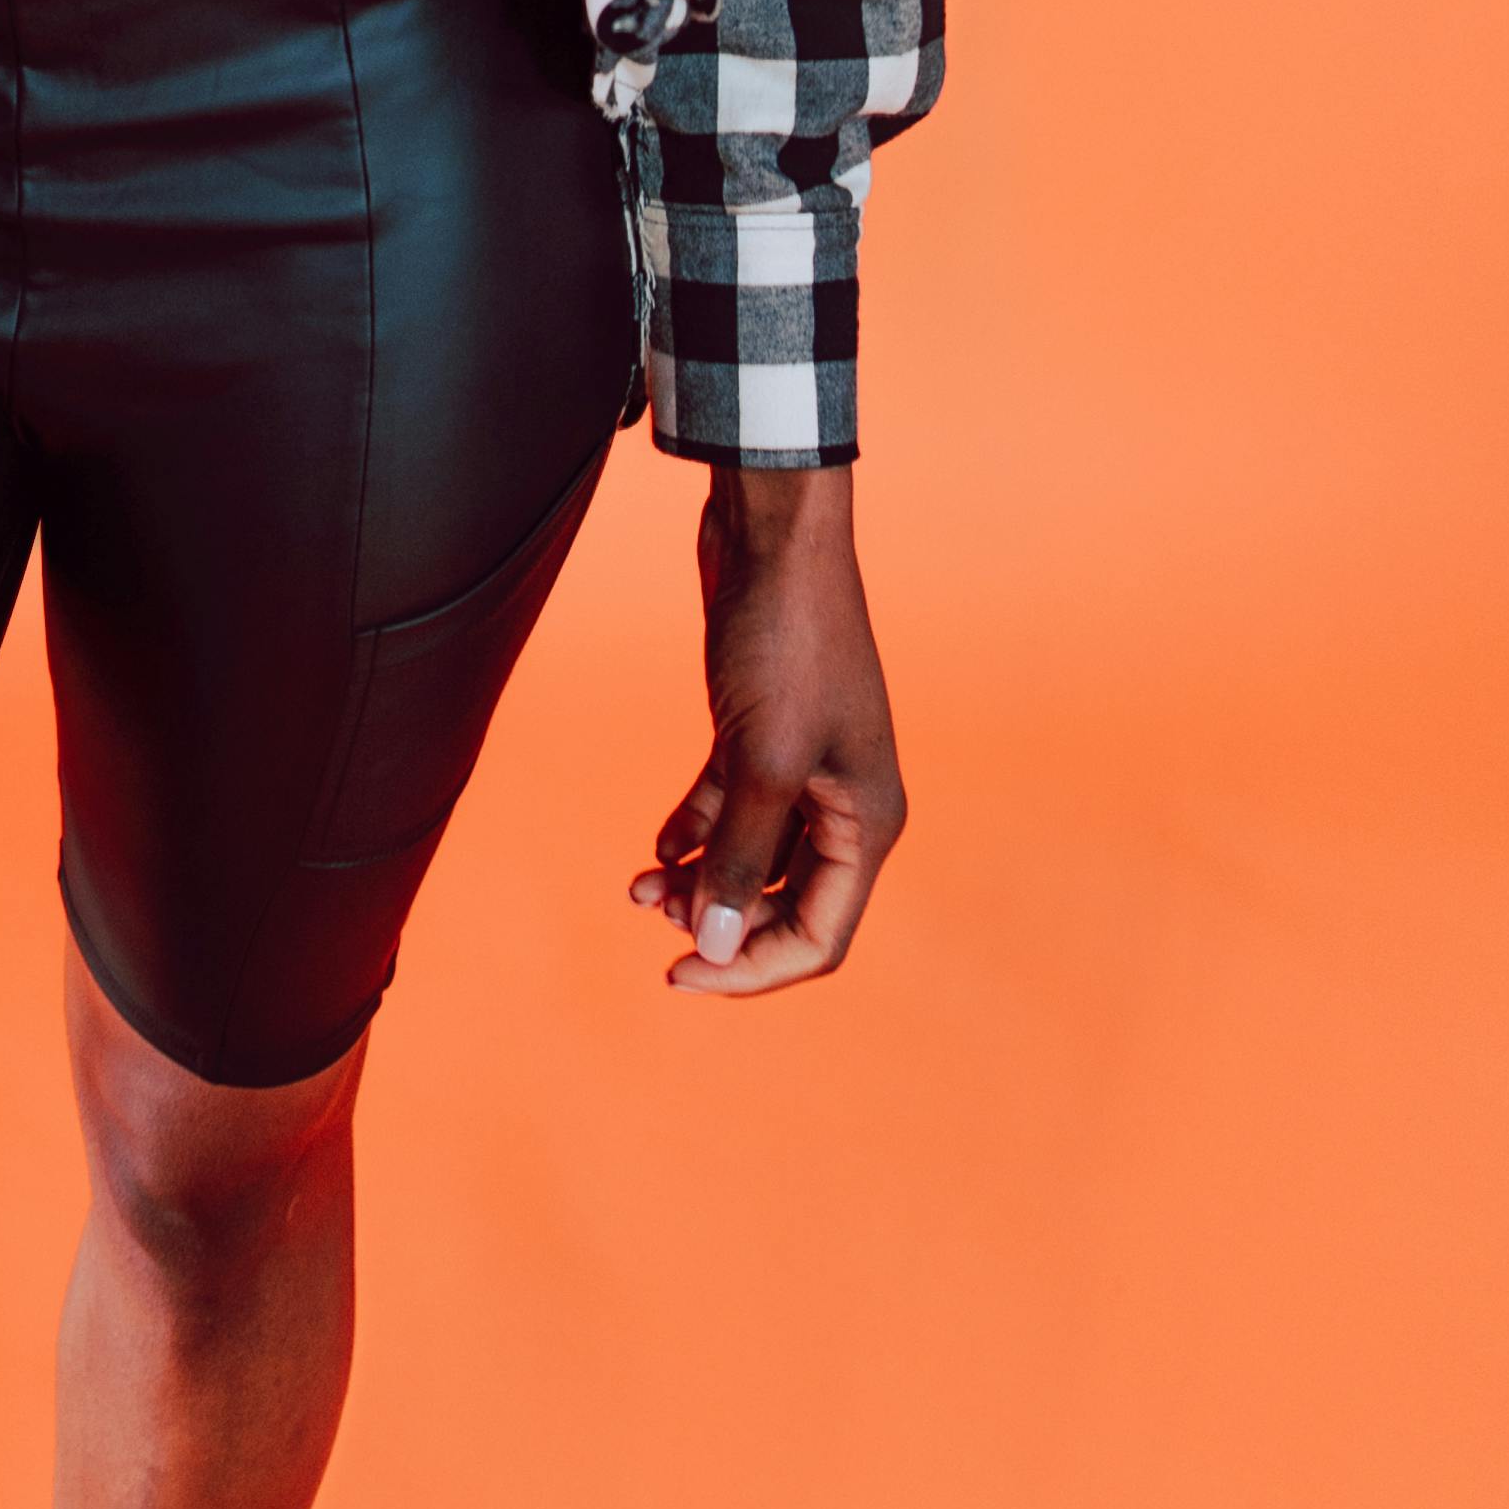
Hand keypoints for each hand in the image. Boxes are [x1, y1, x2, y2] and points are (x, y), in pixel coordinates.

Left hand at [629, 464, 904, 996]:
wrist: (771, 533)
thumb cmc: (783, 641)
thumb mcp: (759, 760)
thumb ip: (739, 858)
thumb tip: (715, 948)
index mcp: (866, 822)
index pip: (818, 936)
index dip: (752, 969)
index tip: (677, 975)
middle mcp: (843, 801)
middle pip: (786, 904)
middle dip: (723, 922)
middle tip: (655, 918)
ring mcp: (802, 765)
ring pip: (754, 856)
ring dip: (703, 880)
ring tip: (641, 891)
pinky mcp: (761, 730)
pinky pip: (731, 807)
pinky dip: (694, 831)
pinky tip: (655, 849)